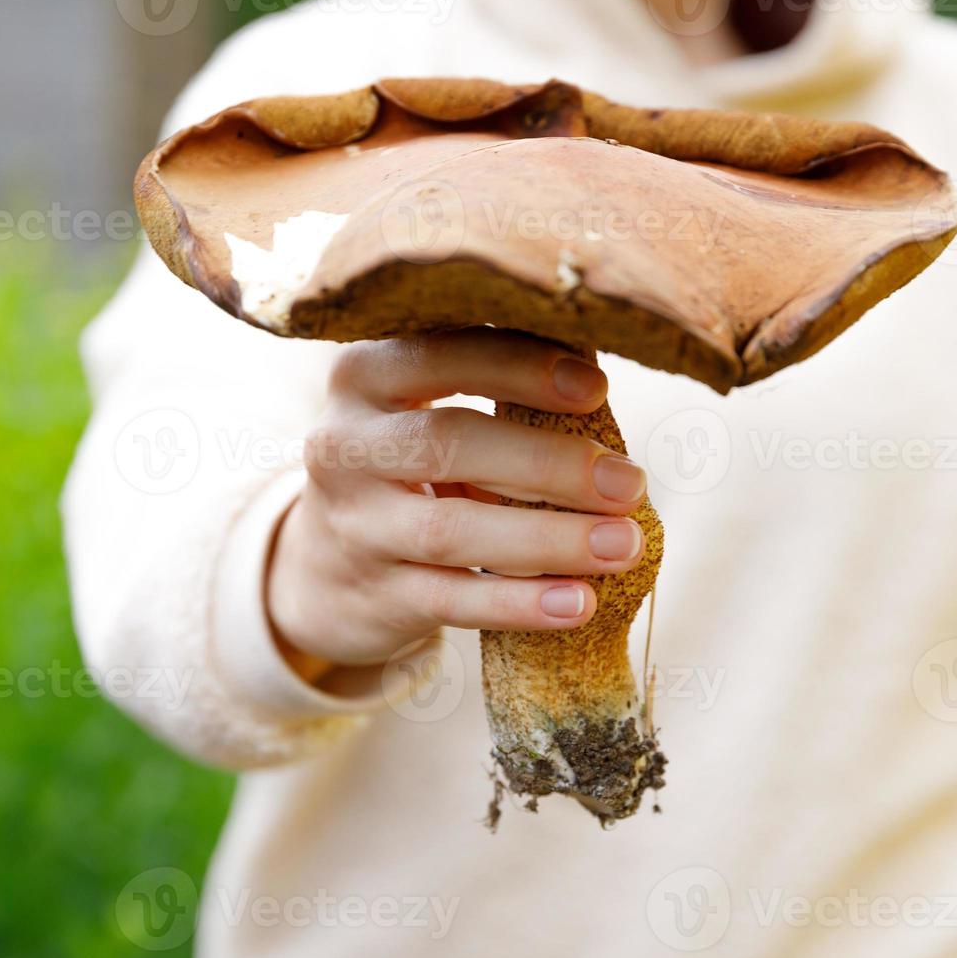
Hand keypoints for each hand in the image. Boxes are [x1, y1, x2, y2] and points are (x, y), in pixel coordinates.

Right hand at [265, 328, 648, 670]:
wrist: (328, 569)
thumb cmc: (410, 468)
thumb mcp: (425, 411)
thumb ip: (493, 389)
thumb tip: (601, 379)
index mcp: (364, 377)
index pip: (440, 354)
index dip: (520, 368)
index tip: (596, 389)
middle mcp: (344, 446)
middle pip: (448, 442)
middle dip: (548, 462)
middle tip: (628, 483)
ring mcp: (355, 525)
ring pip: (450, 530)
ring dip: (548, 539)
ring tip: (622, 545)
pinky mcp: (375, 594)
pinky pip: (452, 600)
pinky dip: (519, 603)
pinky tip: (577, 603)